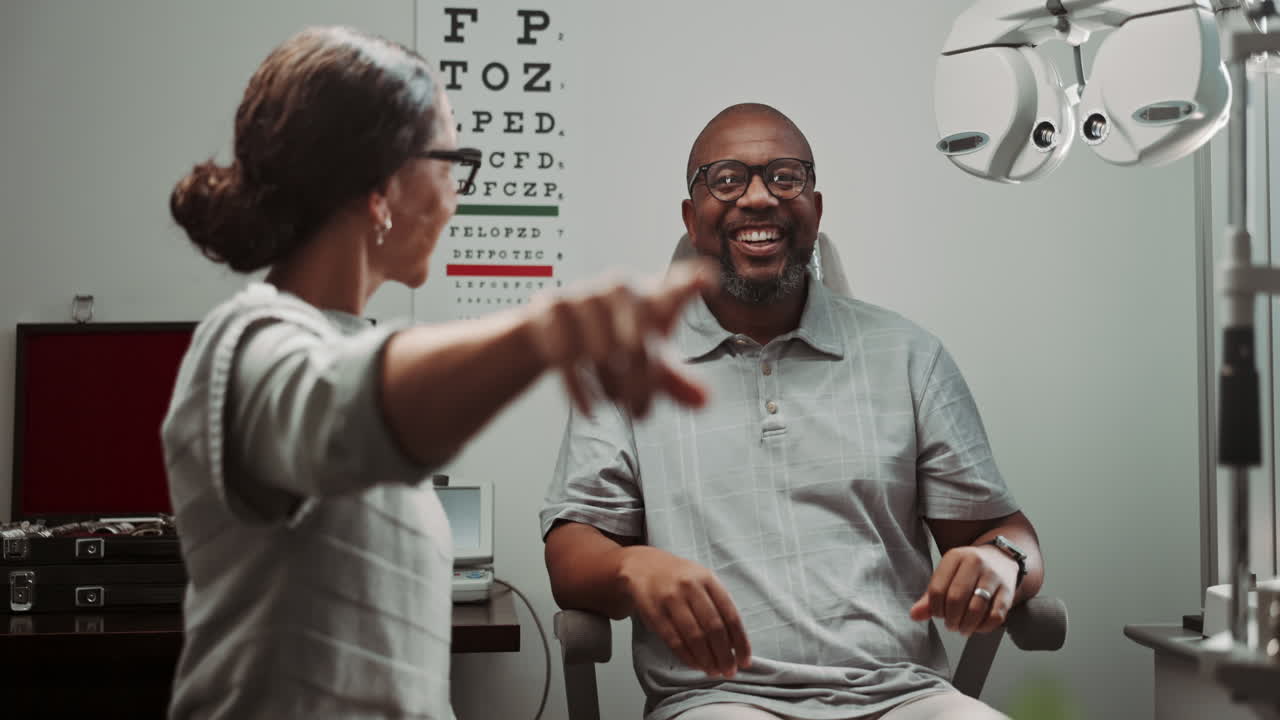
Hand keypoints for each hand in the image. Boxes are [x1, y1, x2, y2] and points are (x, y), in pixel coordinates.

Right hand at [525, 260, 716, 417]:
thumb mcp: (646, 362)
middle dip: (641, 383)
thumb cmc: (610, 338)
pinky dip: (581, 390)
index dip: (691, 281)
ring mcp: (584, 296)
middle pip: (638, 340)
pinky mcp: (551, 309)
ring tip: (615, 404)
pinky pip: (566, 356)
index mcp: (651, 296)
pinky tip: (591, 411)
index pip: (677, 283)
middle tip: (641, 412)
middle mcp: (620, 289)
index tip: (704, 281)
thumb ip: (676, 381)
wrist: (549, 330)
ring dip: (612, 386)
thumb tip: (704, 401)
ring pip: (602, 350)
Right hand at [617, 545, 751, 676]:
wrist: (642, 565)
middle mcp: (690, 587)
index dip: (740, 641)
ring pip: (694, 636)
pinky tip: (696, 664)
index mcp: (708, 579)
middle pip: (713, 628)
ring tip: (714, 671)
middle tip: (729, 671)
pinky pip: (674, 640)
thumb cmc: (679, 577)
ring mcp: (671, 599)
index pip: (730, 614)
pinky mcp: (654, 612)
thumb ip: (718, 604)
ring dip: (707, 659)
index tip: (745, 660)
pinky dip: (687, 656)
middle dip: (724, 654)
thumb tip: (734, 643)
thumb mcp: (702, 580)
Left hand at [909, 545, 1016, 634]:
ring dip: (966, 625)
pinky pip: (996, 615)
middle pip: (956, 598)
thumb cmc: (967, 571)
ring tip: (962, 628)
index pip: (937, 589)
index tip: (938, 615)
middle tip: (951, 625)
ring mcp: (993, 576)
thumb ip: (930, 596)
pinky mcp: (1008, 590)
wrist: (1000, 558)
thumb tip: (914, 615)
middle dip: (951, 618)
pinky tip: (978, 627)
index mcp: (955, 557)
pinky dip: (984, 626)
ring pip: (976, 608)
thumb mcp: (946, 576)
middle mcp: (975, 563)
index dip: (935, 608)